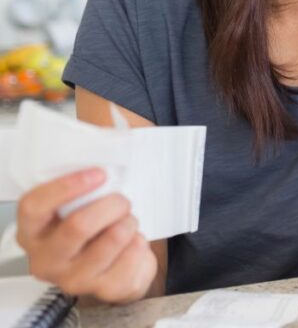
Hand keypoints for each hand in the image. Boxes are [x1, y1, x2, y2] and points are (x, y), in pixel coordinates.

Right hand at [16, 168, 156, 303]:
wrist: (117, 262)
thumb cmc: (96, 224)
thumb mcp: (83, 199)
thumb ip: (86, 172)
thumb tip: (110, 131)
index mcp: (32, 231)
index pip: (34, 207)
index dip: (66, 186)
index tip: (99, 173)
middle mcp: (46, 259)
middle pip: (78, 226)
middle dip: (111, 205)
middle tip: (122, 200)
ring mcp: (74, 279)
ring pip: (112, 238)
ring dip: (129, 222)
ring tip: (127, 221)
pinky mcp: (105, 289)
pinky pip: (133, 256)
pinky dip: (141, 242)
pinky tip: (133, 242)